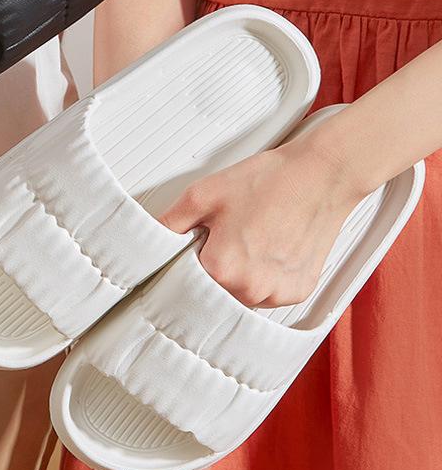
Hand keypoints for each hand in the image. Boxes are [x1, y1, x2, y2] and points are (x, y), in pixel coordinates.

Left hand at [161, 125, 368, 307]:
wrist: (320, 176)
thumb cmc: (268, 181)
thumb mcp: (204, 193)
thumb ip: (170, 222)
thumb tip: (150, 238)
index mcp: (223, 268)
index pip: (185, 279)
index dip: (187, 258)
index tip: (196, 244)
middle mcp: (252, 289)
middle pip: (214, 289)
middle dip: (213, 264)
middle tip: (228, 232)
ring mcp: (278, 293)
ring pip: (241, 293)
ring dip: (239, 273)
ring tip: (252, 235)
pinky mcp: (299, 291)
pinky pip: (268, 292)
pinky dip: (264, 274)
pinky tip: (270, 245)